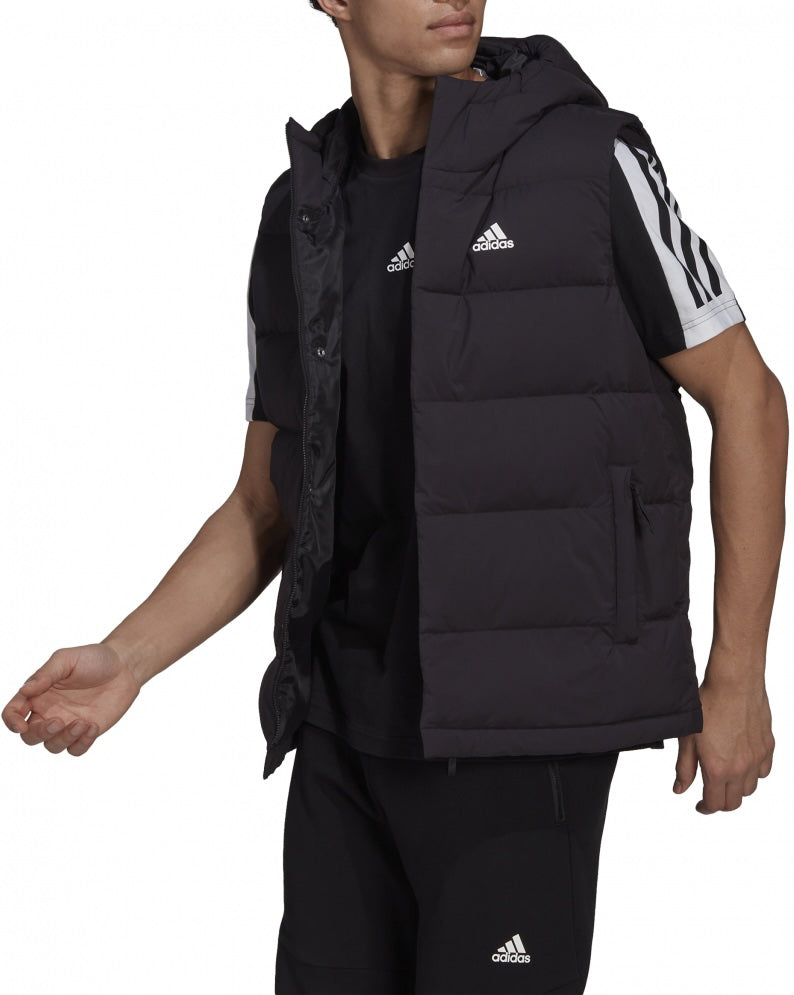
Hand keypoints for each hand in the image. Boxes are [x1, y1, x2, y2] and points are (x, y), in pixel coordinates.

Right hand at [2, 642, 141, 756]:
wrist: (124, 666)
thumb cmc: (93, 658)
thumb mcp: (67, 659)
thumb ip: (45, 674)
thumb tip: (24, 690)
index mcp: (37, 694)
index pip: (13, 712)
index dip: (12, 722)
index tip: (21, 726)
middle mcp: (48, 711)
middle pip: (30, 736)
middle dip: (40, 734)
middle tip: (58, 721)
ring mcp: (67, 724)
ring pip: (52, 746)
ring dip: (63, 738)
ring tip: (82, 722)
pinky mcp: (85, 732)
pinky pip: (75, 749)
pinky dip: (81, 743)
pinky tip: (93, 726)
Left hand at [673, 673, 774, 813]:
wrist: (734, 683)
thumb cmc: (709, 705)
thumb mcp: (688, 739)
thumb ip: (684, 768)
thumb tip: (680, 789)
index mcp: (718, 769)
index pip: (715, 804)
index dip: (705, 808)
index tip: (700, 805)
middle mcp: (741, 769)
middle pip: (734, 802)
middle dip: (721, 802)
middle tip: (711, 794)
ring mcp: (757, 758)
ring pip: (750, 788)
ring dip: (737, 788)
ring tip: (725, 777)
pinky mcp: (768, 746)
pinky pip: (764, 771)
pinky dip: (754, 774)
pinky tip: (743, 764)